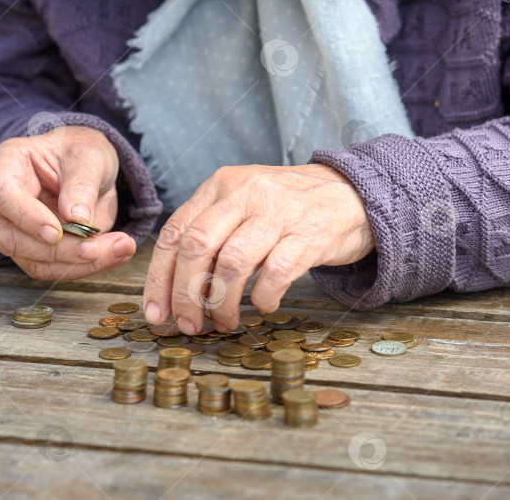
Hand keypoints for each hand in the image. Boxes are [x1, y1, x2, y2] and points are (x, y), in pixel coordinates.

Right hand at [0, 125, 135, 278]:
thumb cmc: (79, 153)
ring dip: (78, 264)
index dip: (27, 218)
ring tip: (120, 248)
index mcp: (4, 166)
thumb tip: (77, 220)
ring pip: (35, 262)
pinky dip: (85, 267)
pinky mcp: (35, 252)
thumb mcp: (88, 156)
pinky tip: (114, 254)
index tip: (56, 232)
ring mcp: (15, 231)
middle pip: (14, 239)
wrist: (87, 167)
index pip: (2, 195)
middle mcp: (2, 203)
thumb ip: (82, 184)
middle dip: (60, 250)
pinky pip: (55, 269)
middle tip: (99, 247)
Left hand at [142, 164, 374, 333]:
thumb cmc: (290, 209)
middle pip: (197, 247)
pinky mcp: (309, 233)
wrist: (352, 193)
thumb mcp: (244, 204)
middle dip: (185, 295)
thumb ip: (211, 232)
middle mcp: (245, 192)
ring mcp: (278, 211)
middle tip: (188, 325)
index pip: (176, 233)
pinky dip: (263, 298)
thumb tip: (175, 288)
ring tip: (225, 321)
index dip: (159, 279)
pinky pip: (275, 273)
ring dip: (222, 303)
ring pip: (232, 263)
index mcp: (221, 185)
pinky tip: (264, 305)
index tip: (156, 314)